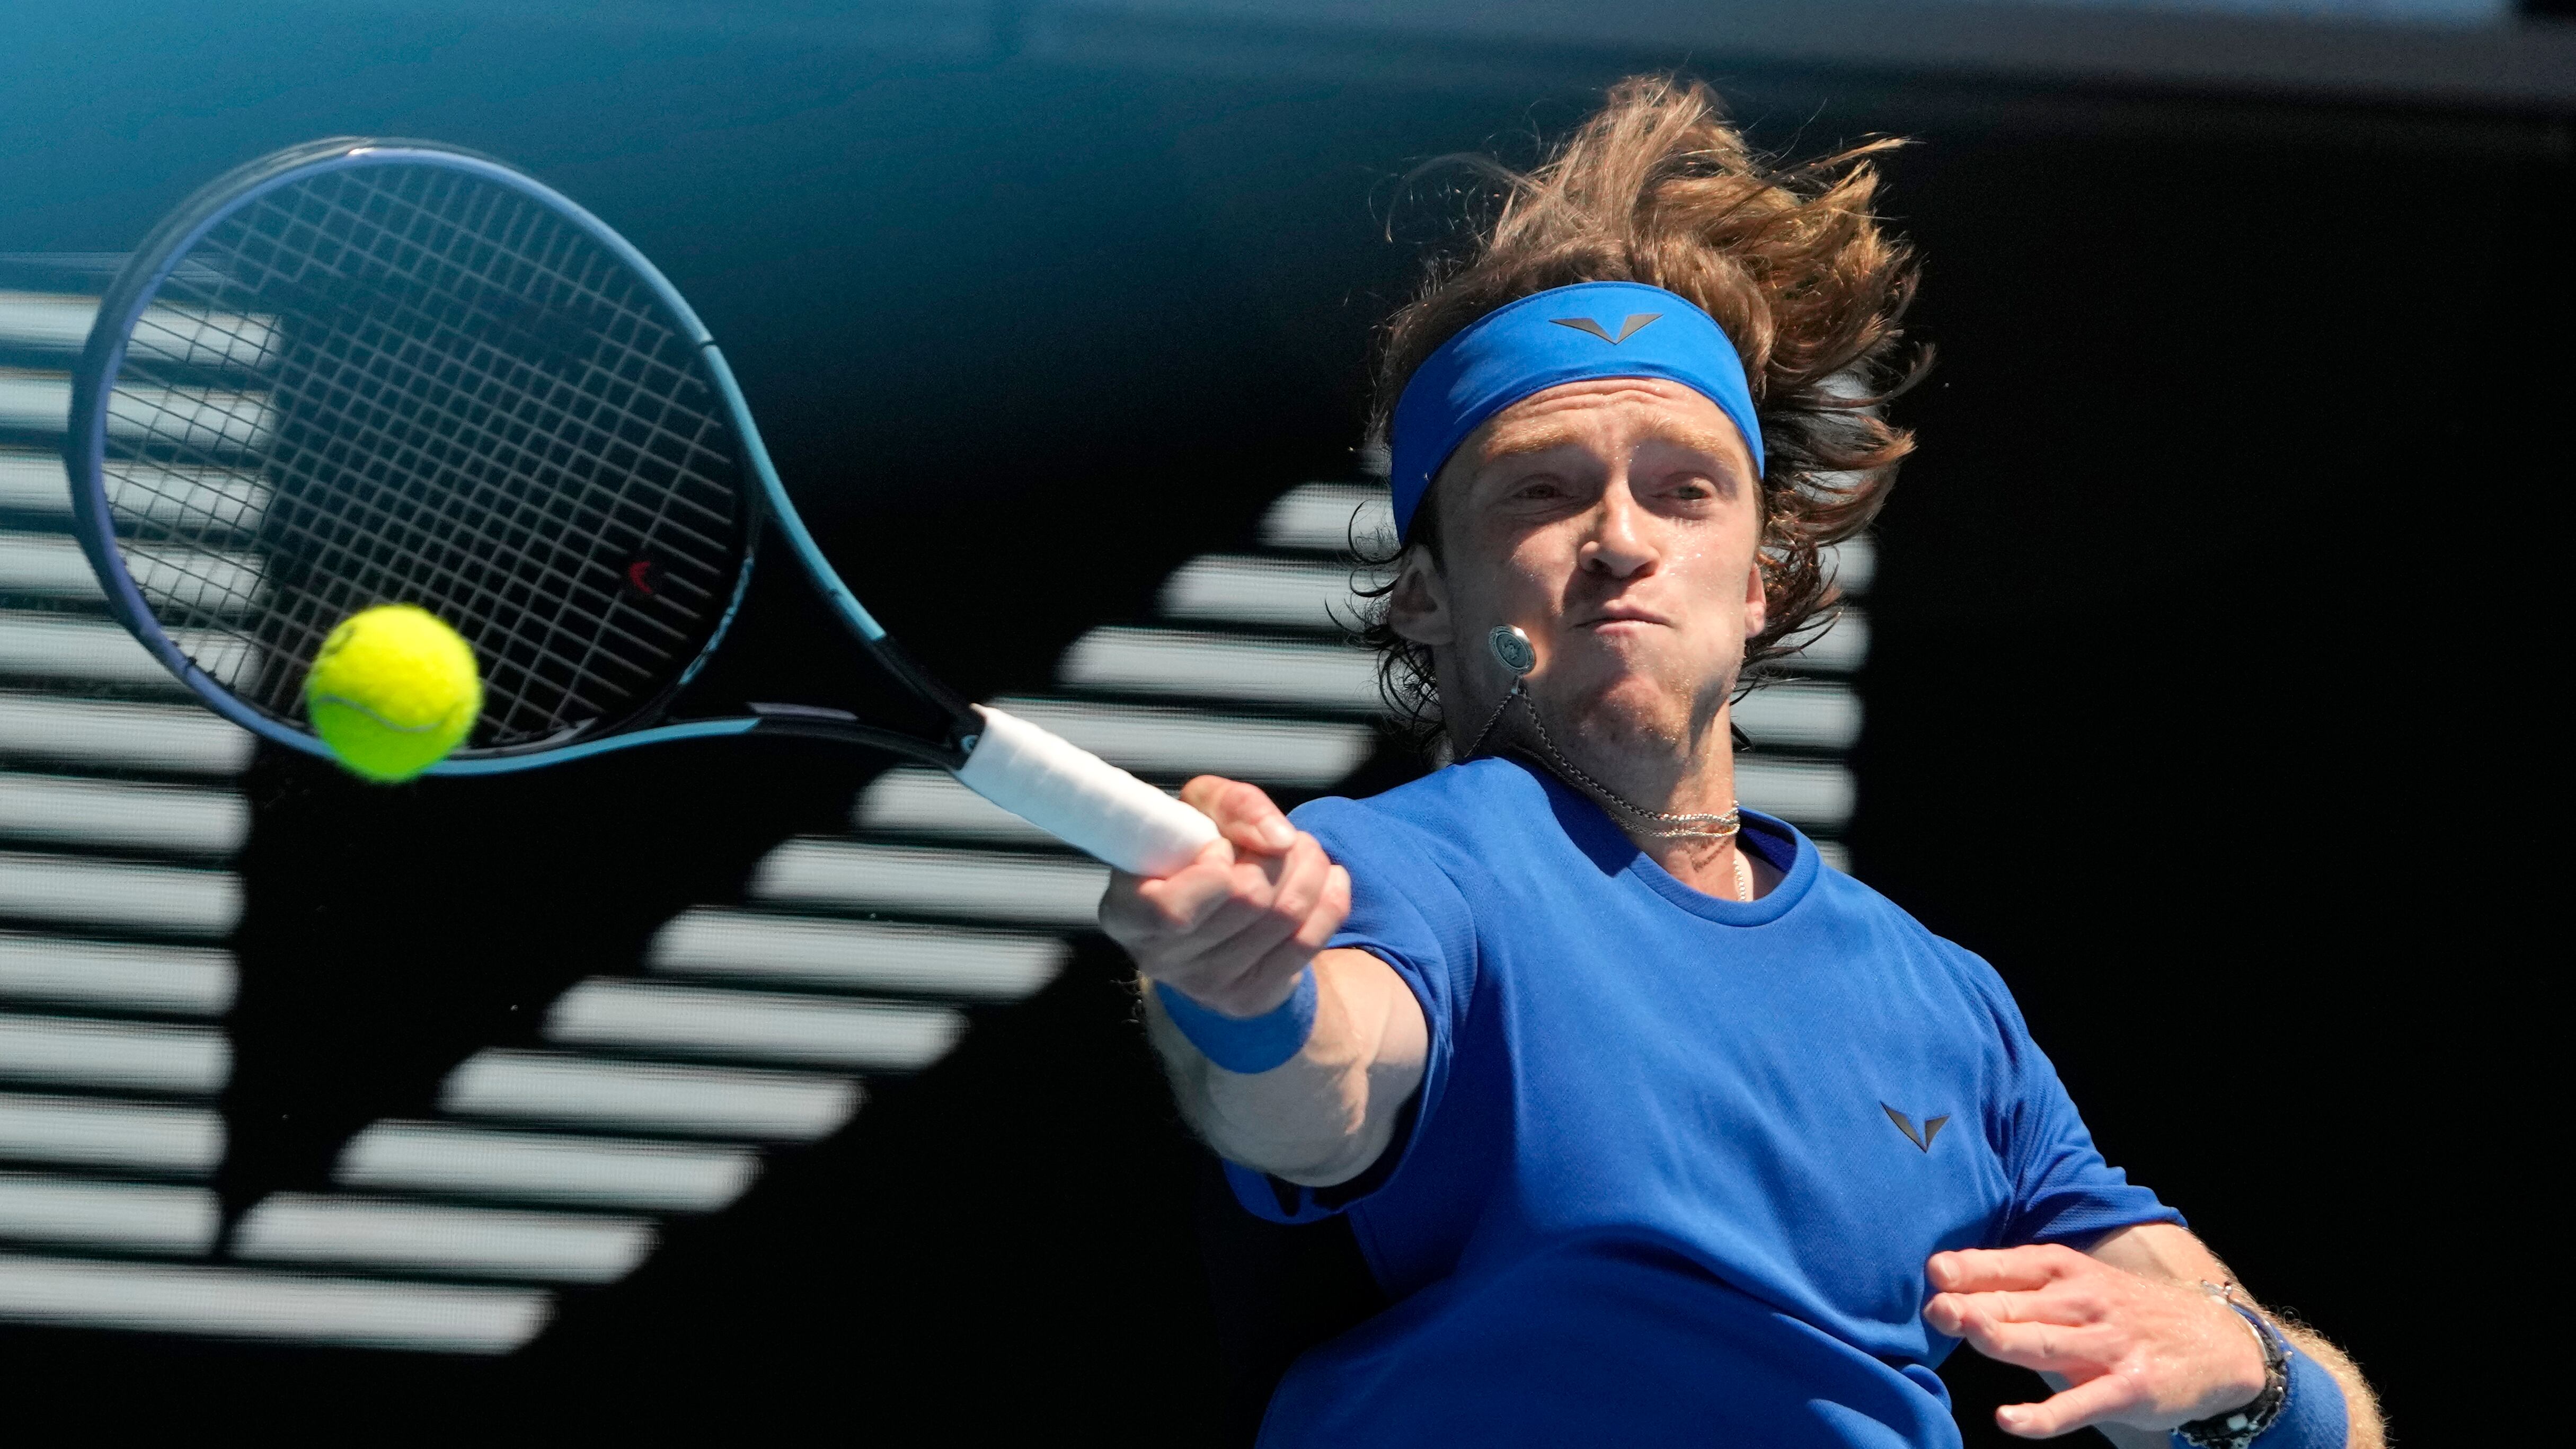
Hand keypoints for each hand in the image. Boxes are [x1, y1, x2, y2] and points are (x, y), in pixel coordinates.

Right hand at [1097, 775, 1350, 1019]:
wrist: (1214, 913)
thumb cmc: (1194, 854)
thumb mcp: (1199, 810)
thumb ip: (1233, 805)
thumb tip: (1279, 839)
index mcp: (1127, 913)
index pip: (1173, 909)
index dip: (1213, 869)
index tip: (1220, 848)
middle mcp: (1160, 959)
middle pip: (1247, 900)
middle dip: (1275, 855)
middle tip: (1276, 842)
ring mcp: (1207, 987)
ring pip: (1284, 915)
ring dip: (1308, 866)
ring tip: (1303, 850)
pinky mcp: (1251, 998)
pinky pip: (1310, 941)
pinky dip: (1331, 897)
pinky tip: (1329, 877)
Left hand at [1925, 1245, 2268, 1438]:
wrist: (2218, 1342)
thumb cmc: (2125, 1312)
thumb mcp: (2080, 1286)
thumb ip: (2020, 1290)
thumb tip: (1946, 1294)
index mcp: (2067, 1272)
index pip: (2012, 1265)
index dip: (1972, 1269)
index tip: (1934, 1272)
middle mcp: (2085, 1303)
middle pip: (2020, 1304)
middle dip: (1976, 1305)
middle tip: (1935, 1308)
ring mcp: (2107, 1346)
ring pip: (2044, 1342)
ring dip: (2003, 1338)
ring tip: (1965, 1332)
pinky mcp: (2129, 1388)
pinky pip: (2080, 1403)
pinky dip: (2044, 1415)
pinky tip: (2010, 1420)